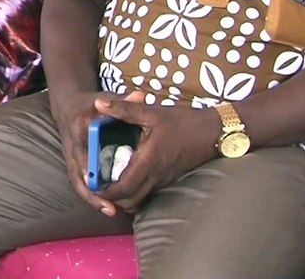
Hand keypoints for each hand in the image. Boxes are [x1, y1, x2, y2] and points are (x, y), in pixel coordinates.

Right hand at [49, 89, 145, 215]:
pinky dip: (92, 195)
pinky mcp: (74, 164)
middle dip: (92, 193)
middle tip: (110, 208)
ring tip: (111, 211)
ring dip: (92, 198)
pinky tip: (108, 205)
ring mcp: (71, 158)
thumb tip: (141, 96)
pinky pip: (81, 183)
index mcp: (78, 129)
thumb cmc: (89, 103)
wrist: (68, 106)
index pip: (82, 152)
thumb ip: (122, 100)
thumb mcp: (103, 98)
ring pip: (78, 182)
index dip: (89, 169)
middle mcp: (71, 147)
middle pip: (78, 174)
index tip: (99, 182)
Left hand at [93, 95, 220, 214]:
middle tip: (95, 184)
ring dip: (122, 197)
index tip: (90, 183)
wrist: (214, 132)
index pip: (123, 187)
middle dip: (110, 197)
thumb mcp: (151, 112)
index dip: (104, 190)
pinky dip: (134, 192)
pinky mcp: (168, 179)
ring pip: (139, 200)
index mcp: (149, 161)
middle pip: (129, 200)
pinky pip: (147, 194)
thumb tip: (98, 102)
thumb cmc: (183, 121)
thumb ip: (123, 109)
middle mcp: (156, 176)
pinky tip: (125, 177)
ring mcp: (164, 180)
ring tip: (107, 182)